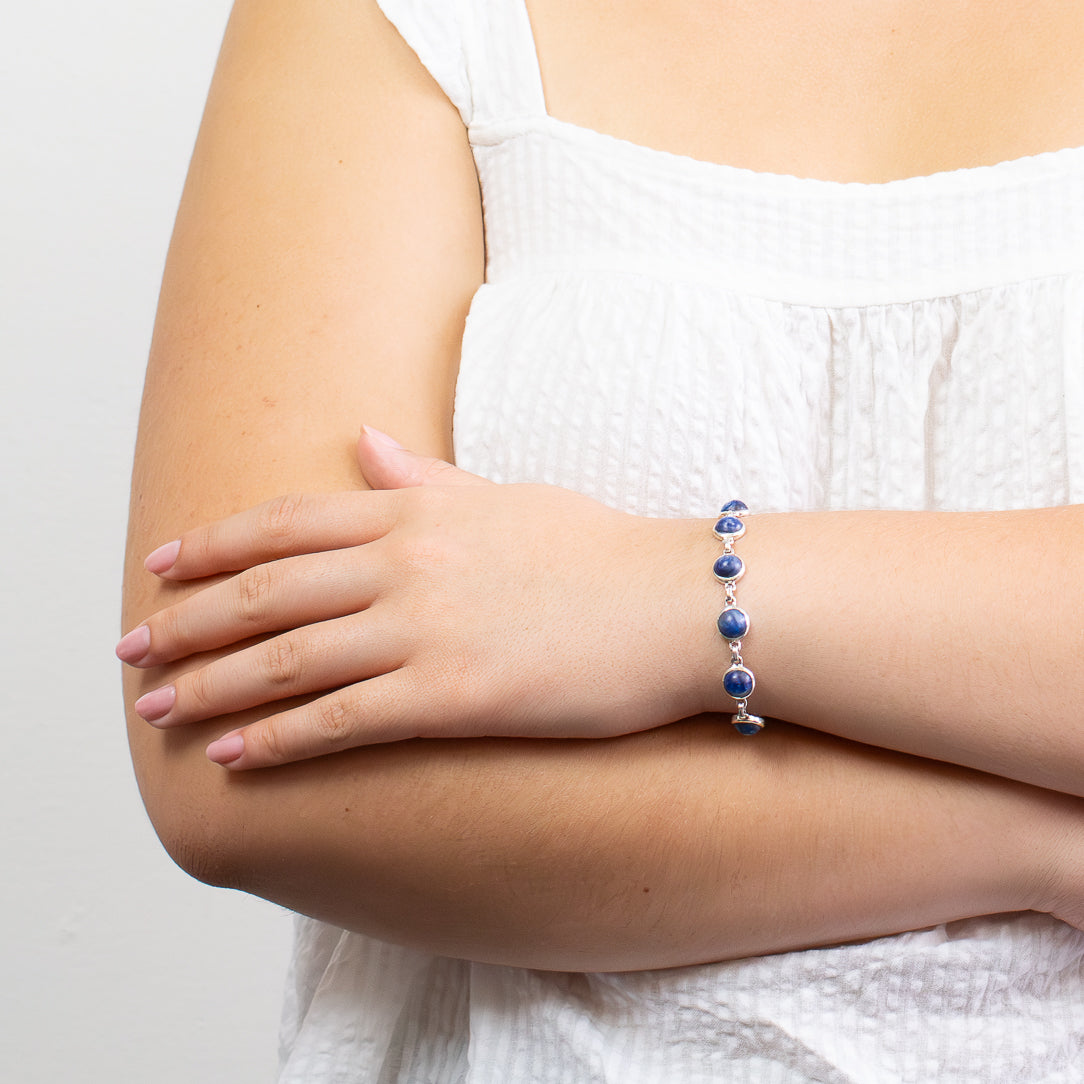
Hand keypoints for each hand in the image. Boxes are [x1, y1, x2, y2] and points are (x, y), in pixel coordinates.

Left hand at [118, 428, 721, 767]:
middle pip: (269, 591)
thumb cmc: (600, 552)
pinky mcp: (454, 694)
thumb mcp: (507, 498)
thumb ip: (427, 478)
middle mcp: (406, 563)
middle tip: (132, 649)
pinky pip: (343, 719)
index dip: (215, 547)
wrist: (677, 602)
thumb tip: (367, 442)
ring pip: (290, 657)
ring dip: (212, 686)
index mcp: (418, 511)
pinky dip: (278, 737)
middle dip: (189, 623)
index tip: (164, 567)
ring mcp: (426, 628)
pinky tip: (232, 754)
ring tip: (157, 709)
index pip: (288, 525)